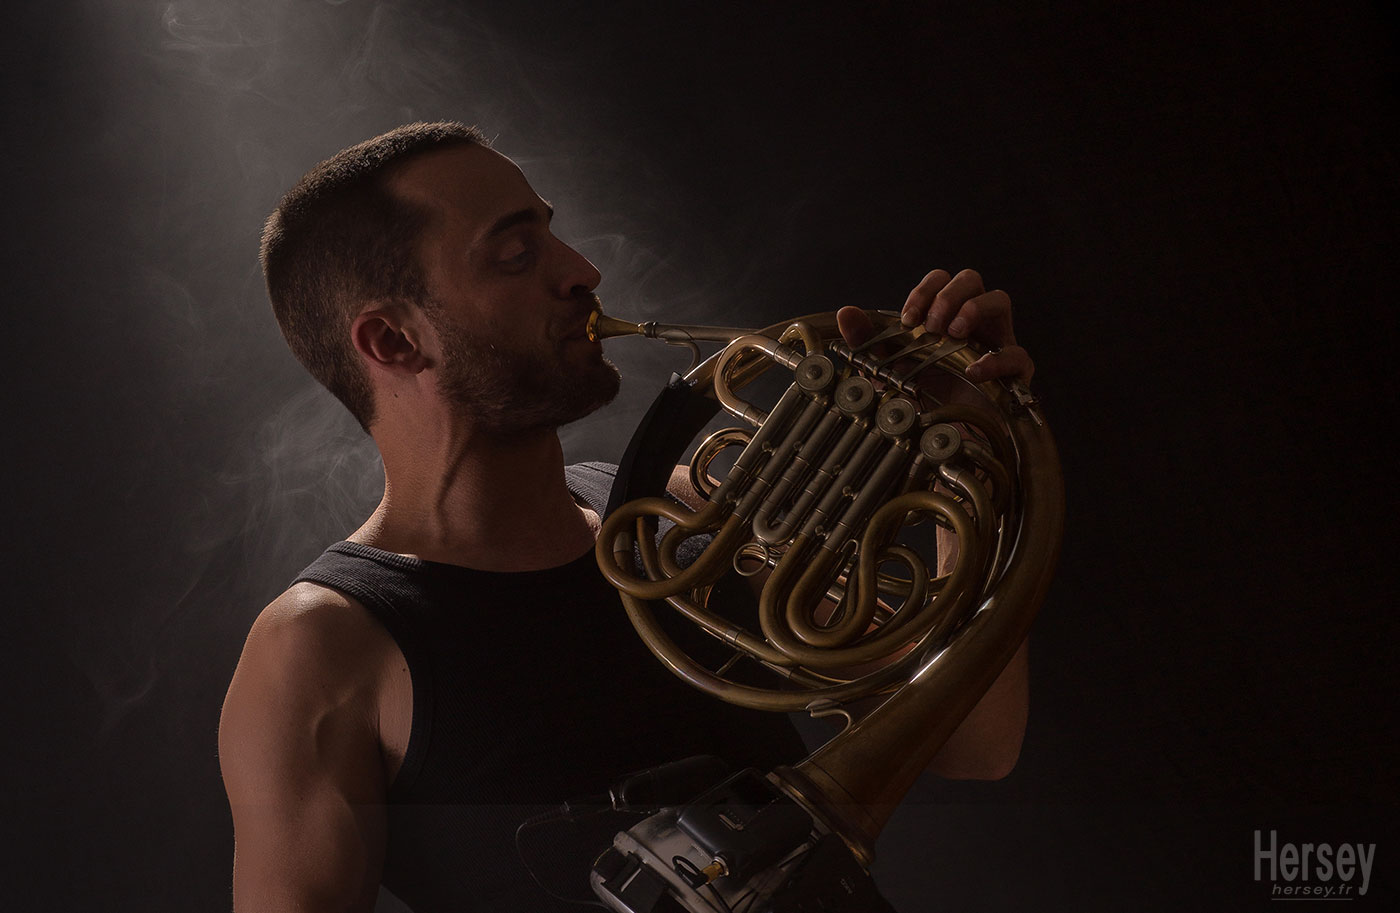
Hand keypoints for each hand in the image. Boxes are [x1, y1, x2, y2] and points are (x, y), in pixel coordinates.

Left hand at [835, 268, 1033, 382]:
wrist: (945, 441)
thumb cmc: (923, 396)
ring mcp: (996, 343)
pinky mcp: (1015, 374)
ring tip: (952, 334)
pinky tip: (974, 372)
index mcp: (945, 315)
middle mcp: (973, 323)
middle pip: (971, 279)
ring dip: (973, 309)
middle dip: (948, 295)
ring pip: (1000, 300)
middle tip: (932, 327)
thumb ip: (868, 341)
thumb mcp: (889, 368)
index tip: (908, 319)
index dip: (925, 291)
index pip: (941, 280)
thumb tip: (846, 313)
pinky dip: (997, 360)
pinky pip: (1018, 355)